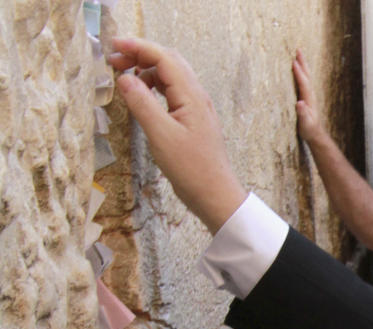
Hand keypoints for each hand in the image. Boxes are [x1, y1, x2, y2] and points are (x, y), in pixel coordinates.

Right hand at [108, 38, 247, 232]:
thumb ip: (142, 104)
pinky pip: (172, 93)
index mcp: (192, 97)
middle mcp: (197, 98)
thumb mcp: (161, 136)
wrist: (215, 195)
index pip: (164, 58)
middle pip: (168, 62)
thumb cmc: (193, 170)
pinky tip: (141, 94)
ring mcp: (196, 109)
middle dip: (141, 54)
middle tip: (114, 59)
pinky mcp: (192, 121)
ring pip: (170, 77)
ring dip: (146, 70)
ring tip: (123, 75)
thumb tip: (125, 78)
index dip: (138, 47)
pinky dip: (154, 87)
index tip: (113, 45)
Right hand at [292, 49, 331, 147]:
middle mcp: (310, 95)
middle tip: (298, 50)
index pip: (303, 83)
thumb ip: (302, 113)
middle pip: (307, 76)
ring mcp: (309, 95)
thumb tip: (299, 103)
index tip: (293, 62)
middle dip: (303, 63)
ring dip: (303, 65)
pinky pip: (304, 81)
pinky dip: (301, 73)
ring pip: (306, 77)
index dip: (298, 73)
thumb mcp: (305, 123)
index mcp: (309, 99)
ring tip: (298, 55)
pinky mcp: (307, 97)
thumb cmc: (309, 129)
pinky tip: (299, 70)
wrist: (315, 134)